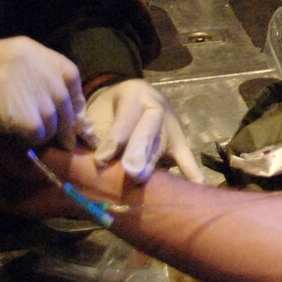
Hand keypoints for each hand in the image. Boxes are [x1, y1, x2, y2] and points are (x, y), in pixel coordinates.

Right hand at [0, 37, 87, 148]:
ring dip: (43, 135)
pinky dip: (30, 142)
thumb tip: (56, 103)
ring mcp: (25, 86)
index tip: (72, 116)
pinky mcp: (15, 110)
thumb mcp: (2, 59)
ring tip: (27, 138)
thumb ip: (30, 73)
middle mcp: (34, 64)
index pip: (70, 74)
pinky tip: (15, 140)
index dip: (75, 99)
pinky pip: (37, 133)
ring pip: (53, 121)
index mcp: (32, 49)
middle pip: (65, 101)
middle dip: (65, 125)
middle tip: (61, 141)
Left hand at [84, 78, 204, 183]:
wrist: (134, 96)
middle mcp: (156, 105)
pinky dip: (191, 173)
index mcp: (133, 94)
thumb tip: (84, 157)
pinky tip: (197, 187)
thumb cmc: (110, 110)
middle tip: (132, 171)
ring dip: (153, 164)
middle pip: (149, 128)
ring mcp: (171, 124)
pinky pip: (186, 158)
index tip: (102, 159)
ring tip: (143, 181)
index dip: (114, 138)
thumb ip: (90, 131)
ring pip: (163, 145)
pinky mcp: (180, 141)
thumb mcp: (97, 112)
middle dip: (140, 150)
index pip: (126, 117)